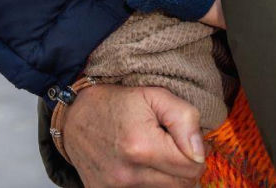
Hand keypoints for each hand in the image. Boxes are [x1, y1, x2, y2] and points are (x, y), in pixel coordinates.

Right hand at [61, 83, 204, 186]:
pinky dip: (151, 182)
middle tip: (177, 146)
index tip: (189, 139)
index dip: (197, 152)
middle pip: (182, 185)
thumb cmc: (117, 102)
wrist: (75, 116)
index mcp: (142, 146)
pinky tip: (145, 164)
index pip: (192, 167)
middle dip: (186, 166)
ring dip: (169, 176)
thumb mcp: (154, 95)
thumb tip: (199, 152)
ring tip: (159, 153)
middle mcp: (128, 174)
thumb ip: (184, 118)